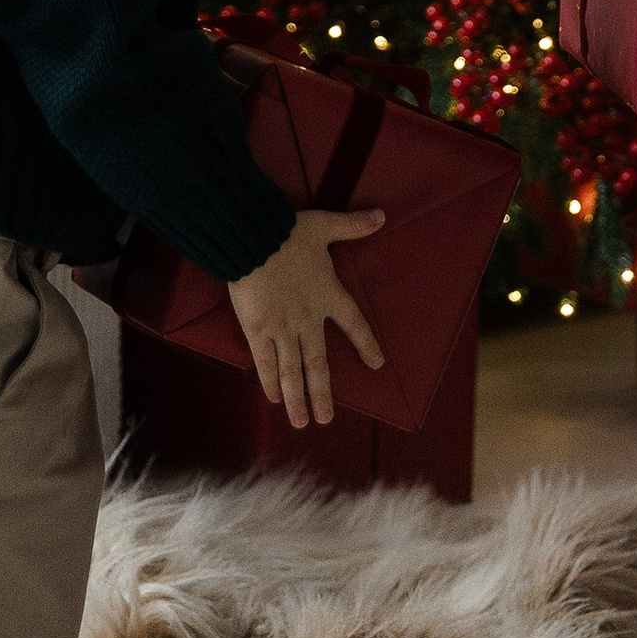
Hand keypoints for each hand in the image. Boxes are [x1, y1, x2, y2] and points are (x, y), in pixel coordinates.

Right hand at [226, 208, 386, 428]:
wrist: (254, 238)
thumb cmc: (289, 231)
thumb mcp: (325, 225)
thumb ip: (353, 225)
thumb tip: (382, 215)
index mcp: (328, 294)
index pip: (354, 324)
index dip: (365, 343)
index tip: (377, 363)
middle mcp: (308, 318)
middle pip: (318, 363)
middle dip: (322, 393)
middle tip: (325, 419)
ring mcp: (282, 327)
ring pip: (292, 370)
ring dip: (298, 397)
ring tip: (302, 422)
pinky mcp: (257, 329)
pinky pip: (265, 361)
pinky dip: (269, 381)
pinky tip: (274, 399)